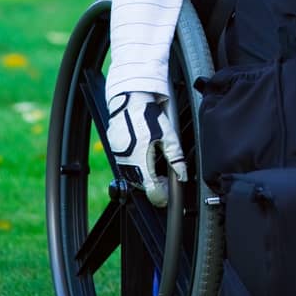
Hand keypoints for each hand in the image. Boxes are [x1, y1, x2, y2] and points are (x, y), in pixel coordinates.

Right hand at [107, 90, 186, 206]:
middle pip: (143, 184)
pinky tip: (143, 152)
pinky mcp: (113, 149)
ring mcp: (118, 157)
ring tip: (154, 162)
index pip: (152, 192)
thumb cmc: (148, 114)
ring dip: (144, 174)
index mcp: (142, 163)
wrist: (129, 99)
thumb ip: (176, 158)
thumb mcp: (169, 135)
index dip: (162, 196)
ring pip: (133, 175)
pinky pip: (125, 164)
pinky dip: (134, 163)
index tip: (168, 194)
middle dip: (155, 183)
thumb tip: (182, 175)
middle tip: (165, 177)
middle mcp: (127, 163)